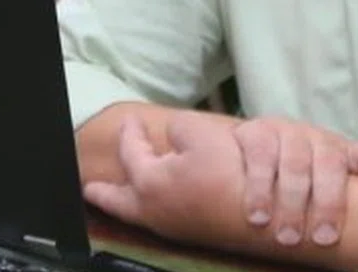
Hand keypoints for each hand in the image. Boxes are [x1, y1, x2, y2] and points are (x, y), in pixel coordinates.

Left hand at [82, 111, 243, 241]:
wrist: (266, 223)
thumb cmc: (232, 176)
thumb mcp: (204, 135)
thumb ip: (180, 127)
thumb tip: (173, 133)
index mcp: (151, 182)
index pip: (132, 152)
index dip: (130, 132)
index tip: (129, 121)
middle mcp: (153, 210)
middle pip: (118, 200)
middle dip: (103, 192)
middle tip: (90, 188)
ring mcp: (171, 227)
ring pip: (136, 213)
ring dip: (126, 201)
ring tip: (116, 196)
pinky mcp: (190, 235)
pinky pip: (156, 220)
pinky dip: (147, 210)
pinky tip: (159, 202)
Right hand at [232, 117, 357, 248]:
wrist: (247, 152)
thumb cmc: (298, 187)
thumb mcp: (323, 193)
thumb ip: (347, 209)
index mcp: (343, 153)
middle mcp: (318, 140)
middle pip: (330, 164)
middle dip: (329, 203)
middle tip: (324, 240)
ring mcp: (288, 132)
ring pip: (296, 162)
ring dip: (292, 201)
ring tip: (288, 237)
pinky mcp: (257, 132)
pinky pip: (261, 155)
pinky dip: (260, 187)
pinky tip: (258, 216)